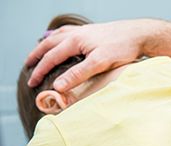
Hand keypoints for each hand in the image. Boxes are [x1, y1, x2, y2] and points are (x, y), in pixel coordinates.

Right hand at [26, 19, 158, 91]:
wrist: (139, 34)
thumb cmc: (122, 48)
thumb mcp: (99, 63)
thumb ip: (78, 74)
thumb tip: (58, 86)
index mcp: (75, 41)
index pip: (51, 57)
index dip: (40, 71)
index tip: (32, 83)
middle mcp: (76, 34)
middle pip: (49, 44)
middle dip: (37, 57)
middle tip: (28, 67)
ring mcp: (84, 31)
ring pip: (57, 37)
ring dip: (46, 46)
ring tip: (39, 53)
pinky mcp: (92, 32)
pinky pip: (69, 33)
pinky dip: (59, 38)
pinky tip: (62, 41)